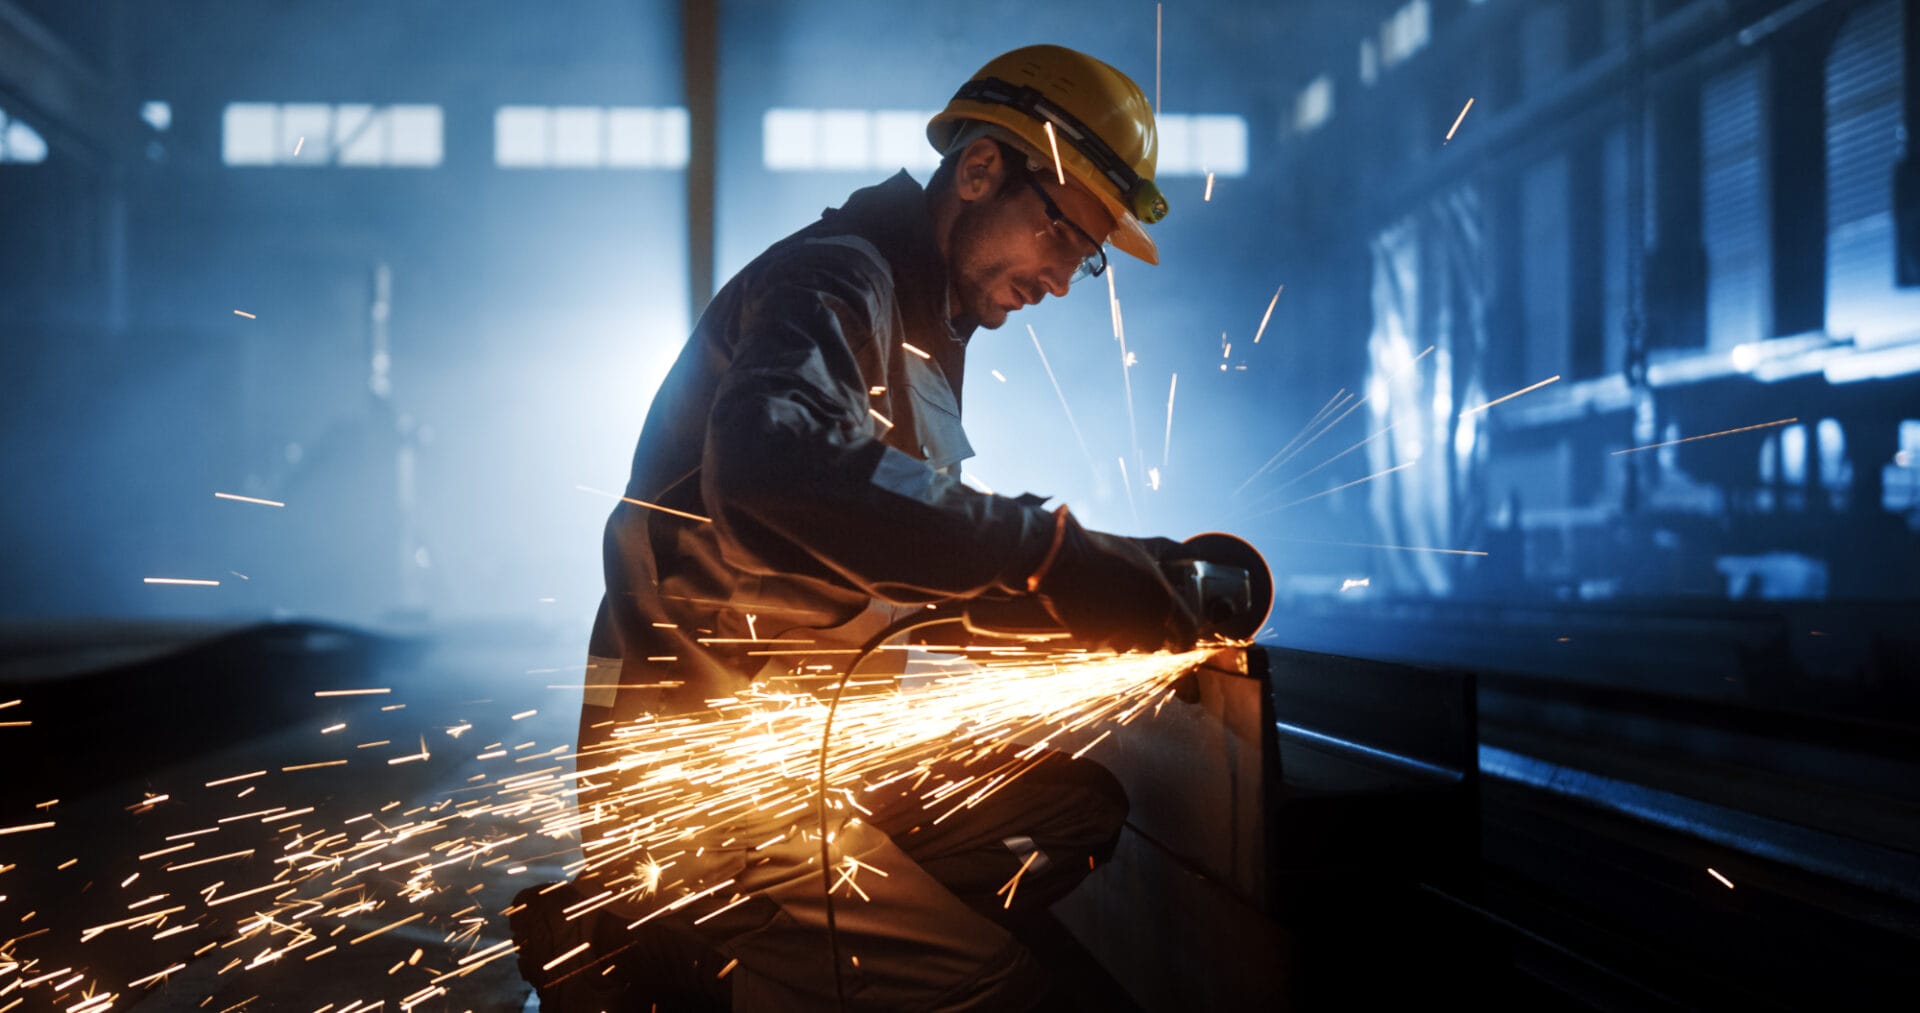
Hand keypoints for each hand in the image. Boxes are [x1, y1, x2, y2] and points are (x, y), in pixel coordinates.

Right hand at [1036, 513, 1199, 652]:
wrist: (1059, 558)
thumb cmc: (1101, 552)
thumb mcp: (1140, 557)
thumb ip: (1157, 581)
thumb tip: (1173, 581)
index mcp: (1162, 600)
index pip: (1187, 631)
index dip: (1185, 640)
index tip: (1182, 644)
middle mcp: (1144, 621)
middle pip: (1154, 643)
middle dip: (1148, 636)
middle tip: (1136, 621)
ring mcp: (1116, 632)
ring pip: (1125, 645)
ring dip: (1121, 634)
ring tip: (1107, 609)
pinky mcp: (1090, 638)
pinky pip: (1098, 639)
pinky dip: (1095, 629)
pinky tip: (1088, 608)